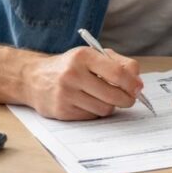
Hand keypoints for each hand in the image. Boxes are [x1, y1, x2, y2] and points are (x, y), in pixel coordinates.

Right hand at [23, 47, 140, 119]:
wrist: (33, 78)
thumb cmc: (70, 66)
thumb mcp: (93, 55)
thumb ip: (119, 63)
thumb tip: (138, 82)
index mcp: (83, 56)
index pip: (117, 73)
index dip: (132, 84)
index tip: (138, 88)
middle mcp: (72, 74)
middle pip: (114, 95)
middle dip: (126, 99)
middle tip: (128, 98)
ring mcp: (65, 94)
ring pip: (104, 109)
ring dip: (110, 106)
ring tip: (104, 98)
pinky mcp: (61, 111)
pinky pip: (91, 117)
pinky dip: (95, 112)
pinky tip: (88, 102)